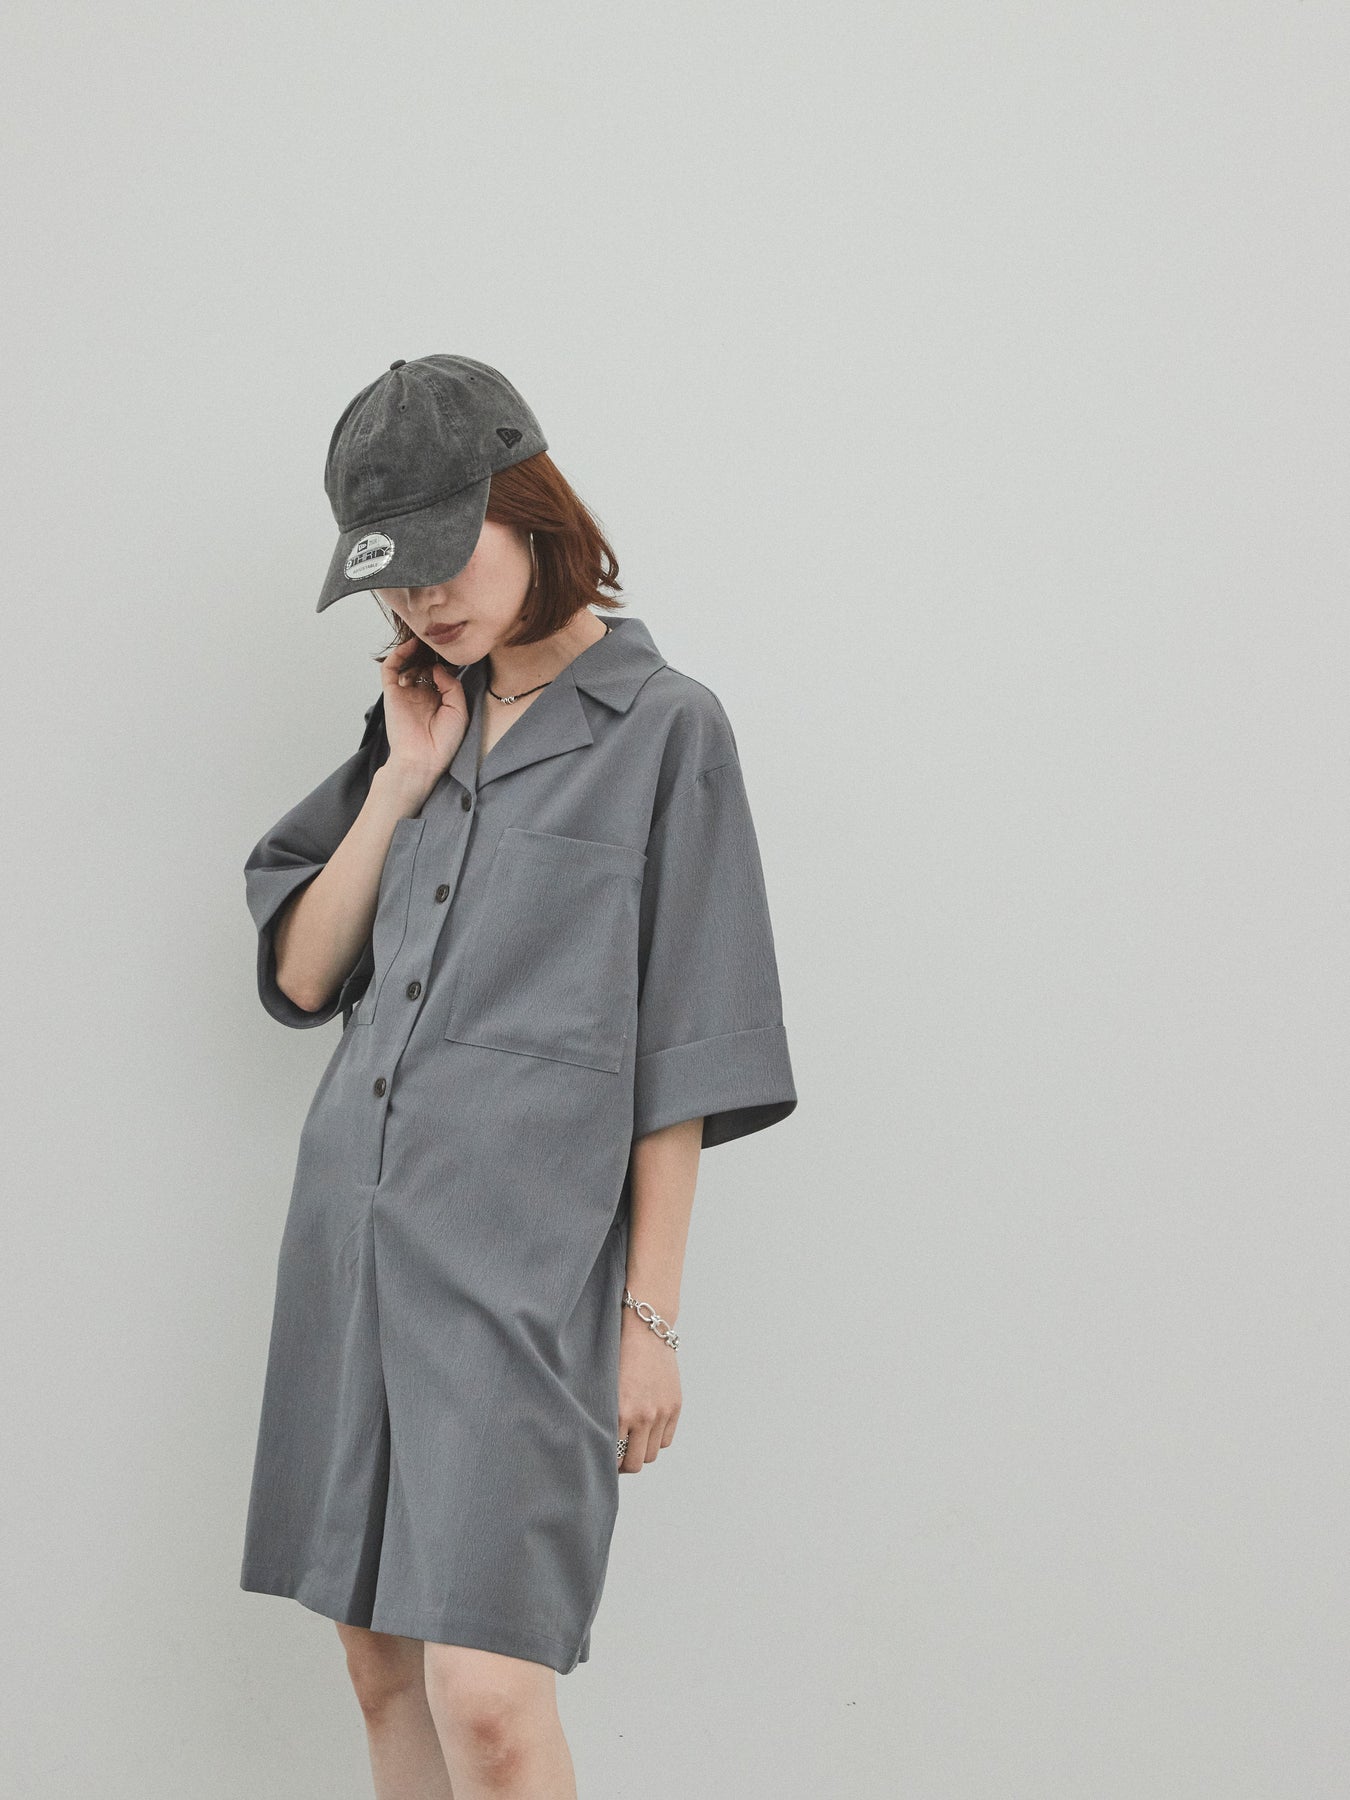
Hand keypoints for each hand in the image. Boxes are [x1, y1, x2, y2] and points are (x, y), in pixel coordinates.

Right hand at [380, 636, 468, 781]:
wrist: (422, 760)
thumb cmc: (443, 742)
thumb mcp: (459, 710)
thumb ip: (452, 685)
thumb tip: (437, 667)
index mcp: (439, 701)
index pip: (441, 673)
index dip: (447, 660)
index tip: (456, 648)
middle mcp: (422, 695)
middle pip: (424, 666)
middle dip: (431, 653)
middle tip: (440, 639)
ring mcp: (406, 693)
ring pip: (407, 664)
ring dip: (416, 651)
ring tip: (426, 638)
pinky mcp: (391, 694)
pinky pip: (391, 669)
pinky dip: (398, 654)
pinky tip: (411, 645)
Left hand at [617, 1307, 681, 1473]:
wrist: (645, 1331)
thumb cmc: (617, 1355)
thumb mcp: (603, 1386)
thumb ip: (602, 1416)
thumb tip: (597, 1444)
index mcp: (620, 1412)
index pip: (614, 1457)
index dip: (607, 1464)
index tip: (601, 1461)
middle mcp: (642, 1416)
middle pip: (635, 1463)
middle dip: (624, 1464)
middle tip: (616, 1457)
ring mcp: (661, 1412)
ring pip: (651, 1454)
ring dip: (640, 1452)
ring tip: (631, 1443)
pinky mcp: (674, 1406)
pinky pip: (665, 1440)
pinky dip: (656, 1440)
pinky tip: (646, 1430)